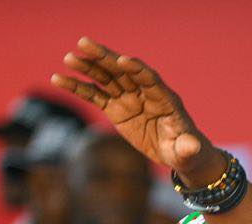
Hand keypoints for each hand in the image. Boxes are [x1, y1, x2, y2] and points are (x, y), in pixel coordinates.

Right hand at [51, 37, 222, 183]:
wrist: (177, 152)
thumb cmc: (186, 149)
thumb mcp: (188, 150)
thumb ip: (188, 147)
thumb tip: (192, 146)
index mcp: (164, 98)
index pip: (149, 79)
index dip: (136, 69)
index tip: (122, 61)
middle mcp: (144, 93)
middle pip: (122, 71)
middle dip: (105, 58)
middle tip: (84, 43)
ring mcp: (128, 99)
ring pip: (106, 79)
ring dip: (88, 68)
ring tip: (69, 58)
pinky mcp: (116, 109)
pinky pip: (94, 95)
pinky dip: (78, 87)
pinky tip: (59, 78)